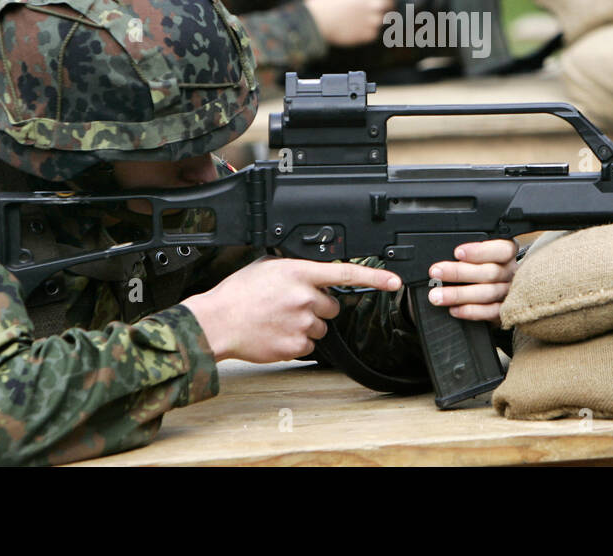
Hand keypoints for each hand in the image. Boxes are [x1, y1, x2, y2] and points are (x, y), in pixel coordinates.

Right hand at [182, 258, 402, 362]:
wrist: (218, 321)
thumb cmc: (238, 293)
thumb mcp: (268, 266)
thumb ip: (297, 267)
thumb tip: (313, 270)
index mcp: (299, 273)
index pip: (346, 273)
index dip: (375, 277)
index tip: (394, 281)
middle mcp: (305, 298)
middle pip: (333, 305)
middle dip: (319, 306)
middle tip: (293, 304)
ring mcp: (302, 324)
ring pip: (321, 327)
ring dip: (307, 324)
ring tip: (279, 319)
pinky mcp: (296, 346)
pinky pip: (309, 345)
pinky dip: (296, 341)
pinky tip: (277, 333)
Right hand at [303, 0, 430, 46]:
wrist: (314, 22)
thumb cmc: (325, 0)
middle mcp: (375, 3)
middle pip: (390, 2)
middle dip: (382, 3)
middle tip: (365, 4)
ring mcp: (373, 20)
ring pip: (383, 18)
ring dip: (373, 16)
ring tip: (354, 15)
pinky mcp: (369, 35)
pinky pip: (374, 31)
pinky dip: (366, 29)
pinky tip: (352, 25)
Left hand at [426, 239, 519, 322]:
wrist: (494, 293)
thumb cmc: (481, 267)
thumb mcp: (479, 255)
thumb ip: (468, 255)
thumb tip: (443, 256)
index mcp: (507, 253)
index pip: (501, 250)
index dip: (479, 251)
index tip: (457, 253)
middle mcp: (511, 272)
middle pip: (490, 272)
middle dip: (459, 272)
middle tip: (436, 272)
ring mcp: (509, 292)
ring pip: (488, 293)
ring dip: (459, 294)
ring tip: (437, 296)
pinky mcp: (505, 311)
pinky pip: (490, 312)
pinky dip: (471, 311)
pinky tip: (454, 309)